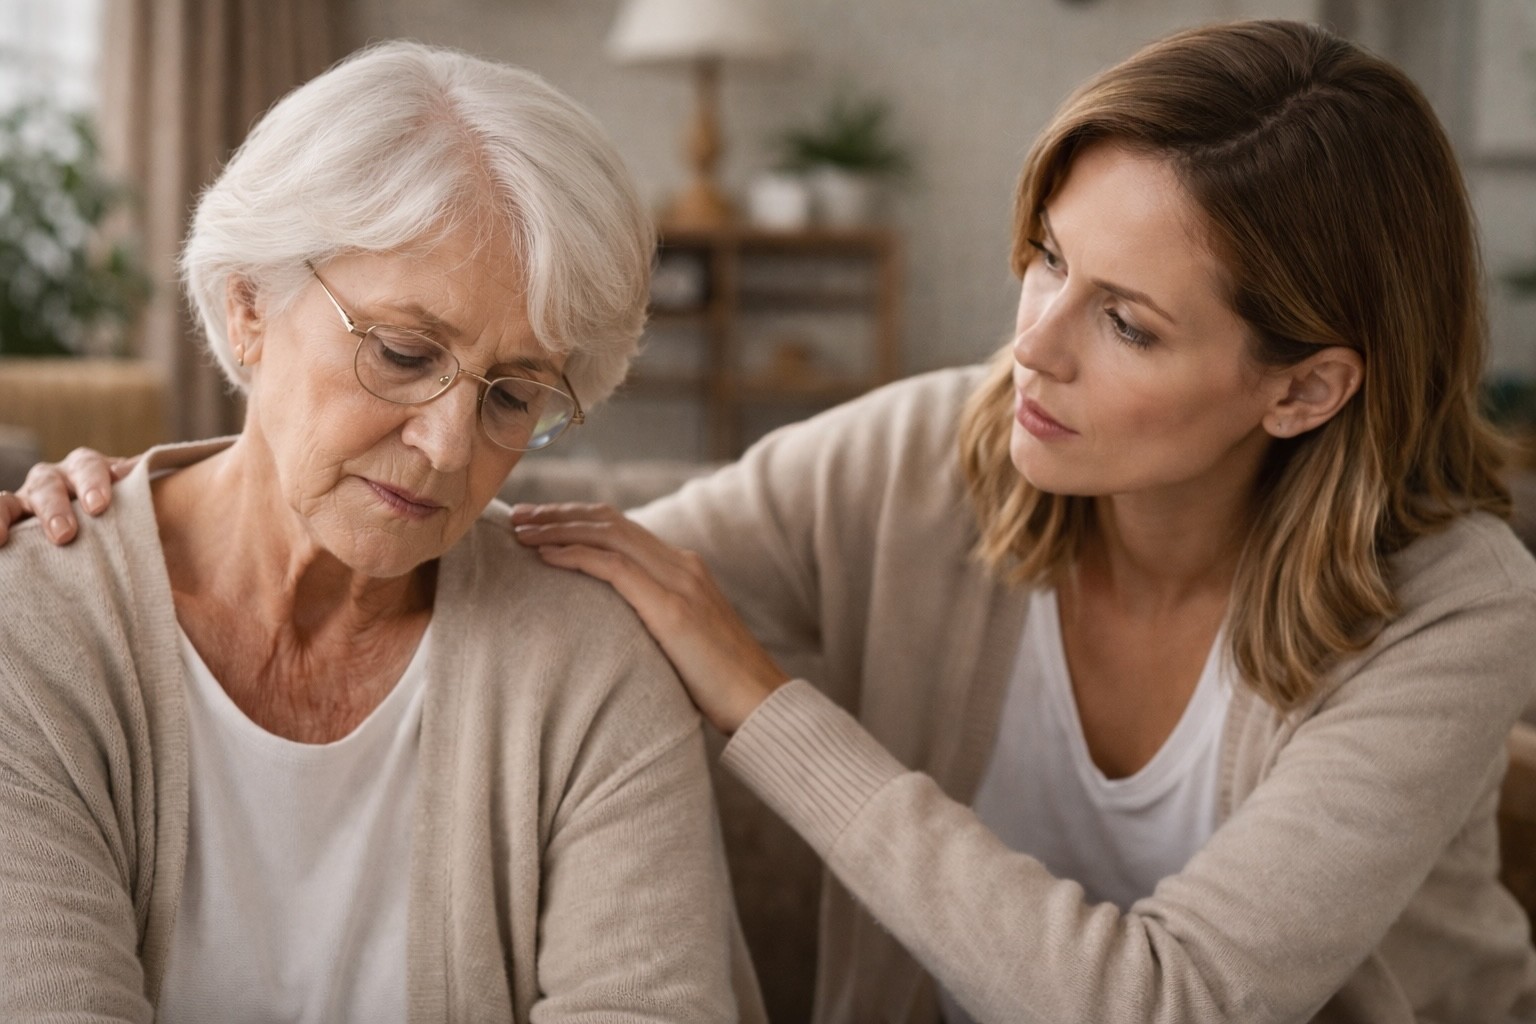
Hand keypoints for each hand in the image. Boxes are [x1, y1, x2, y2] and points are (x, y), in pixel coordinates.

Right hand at [0, 448, 136, 546]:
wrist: (105, 536)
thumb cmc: (127, 522)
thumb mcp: (138, 511)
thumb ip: (145, 502)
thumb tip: (153, 484)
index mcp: (89, 470)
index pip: (88, 466)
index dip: (93, 482)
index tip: (99, 506)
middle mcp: (56, 479)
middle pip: (50, 482)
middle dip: (56, 507)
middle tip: (65, 534)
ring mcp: (29, 498)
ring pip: (13, 498)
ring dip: (9, 518)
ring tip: (8, 539)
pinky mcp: (11, 516)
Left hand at [509, 502, 788, 734]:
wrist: (760, 702)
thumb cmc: (720, 684)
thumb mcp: (683, 639)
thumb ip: (653, 619)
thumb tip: (613, 629)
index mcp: (685, 568)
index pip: (622, 527)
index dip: (577, 519)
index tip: (539, 522)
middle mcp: (681, 564)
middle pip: (610, 520)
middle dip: (559, 514)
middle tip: (518, 515)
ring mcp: (679, 581)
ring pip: (607, 534)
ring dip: (558, 528)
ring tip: (521, 530)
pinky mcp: (671, 607)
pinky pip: (613, 567)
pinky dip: (574, 555)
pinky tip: (544, 556)